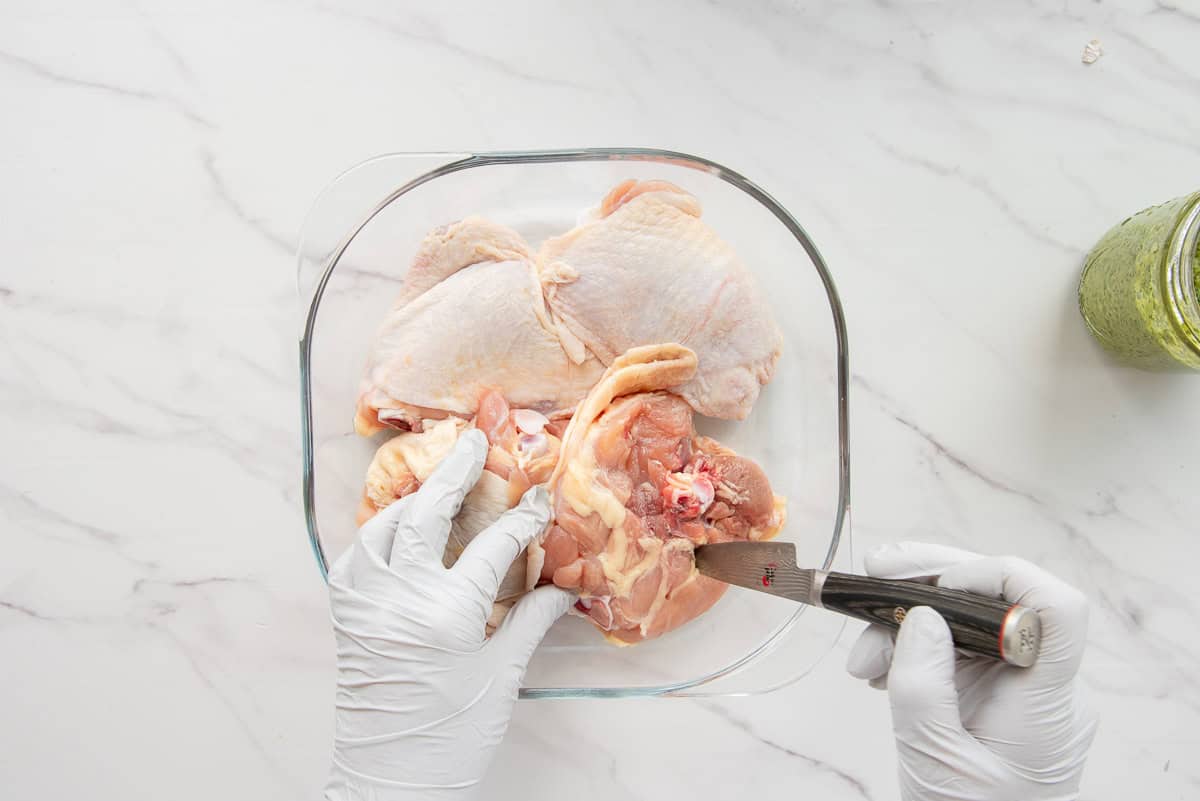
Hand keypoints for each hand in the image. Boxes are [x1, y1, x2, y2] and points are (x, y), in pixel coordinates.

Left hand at [325, 430, 571, 800]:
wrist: (390, 782)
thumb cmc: (453, 736)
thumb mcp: (501, 677)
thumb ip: (529, 622)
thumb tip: (563, 587)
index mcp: (445, 613)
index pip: (491, 546)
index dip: (521, 519)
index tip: (540, 499)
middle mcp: (399, 598)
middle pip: (426, 515)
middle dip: (454, 472)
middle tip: (474, 440)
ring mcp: (366, 604)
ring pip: (381, 529)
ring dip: (410, 500)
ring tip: (436, 484)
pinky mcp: (347, 617)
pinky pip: (354, 558)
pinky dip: (376, 535)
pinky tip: (395, 533)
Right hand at [845, 542, 1098, 800]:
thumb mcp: (933, 761)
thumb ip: (923, 686)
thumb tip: (920, 614)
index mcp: (1045, 705)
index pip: (1056, 610)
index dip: (999, 577)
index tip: (937, 587)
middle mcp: (1045, 688)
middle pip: (1005, 600)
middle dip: (934, 581)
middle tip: (875, 571)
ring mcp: (1024, 692)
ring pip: (976, 621)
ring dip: (912, 620)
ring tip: (863, 656)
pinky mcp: (1002, 698)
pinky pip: (966, 650)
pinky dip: (919, 647)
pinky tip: (881, 667)